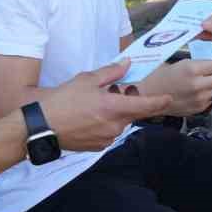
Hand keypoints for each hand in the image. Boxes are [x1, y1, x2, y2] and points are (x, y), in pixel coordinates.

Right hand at [40, 63, 169, 150]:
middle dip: (129, 102)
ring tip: (97, 103)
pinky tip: (91, 116)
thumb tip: (127, 64)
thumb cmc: (63, 101)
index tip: (168, 98)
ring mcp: (107, 138)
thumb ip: (111, 72)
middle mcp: (115, 125)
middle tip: (116, 90)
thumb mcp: (87, 79)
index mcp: (114, 107)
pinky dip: (107, 123)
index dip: (160, 101)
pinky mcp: (98, 146)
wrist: (42, 127)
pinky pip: (110, 132)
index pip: (147, 106)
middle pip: (132, 113)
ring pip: (121, 122)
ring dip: (116, 113)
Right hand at [141, 58, 211, 116]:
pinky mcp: (198, 108)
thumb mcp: (181, 62)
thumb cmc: (160, 75)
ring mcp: (198, 99)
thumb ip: (200, 63)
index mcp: (192, 69)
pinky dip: (206, 95)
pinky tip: (196, 92)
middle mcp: (197, 85)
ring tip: (202, 82)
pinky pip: (210, 99)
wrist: (147, 94)